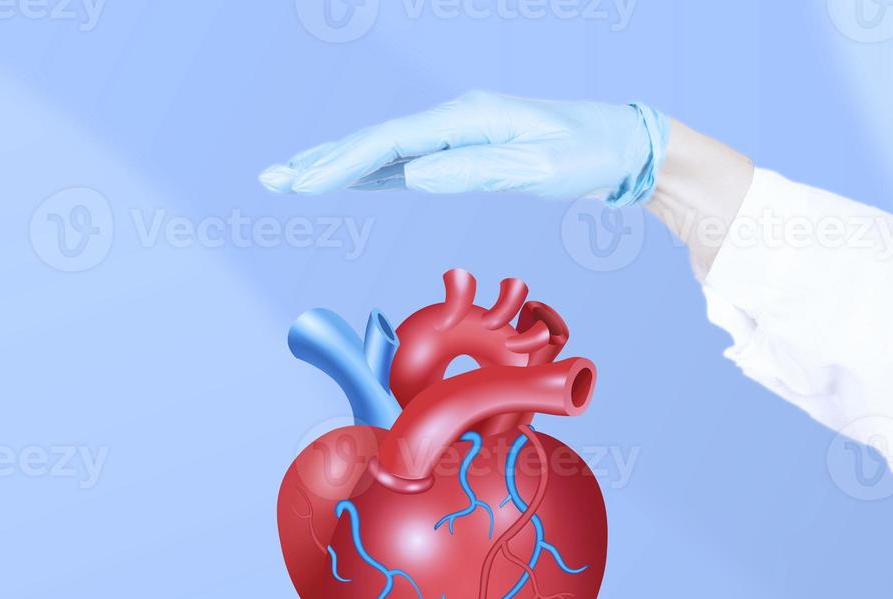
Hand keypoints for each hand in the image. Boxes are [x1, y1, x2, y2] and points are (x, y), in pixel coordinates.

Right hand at [258, 91, 668, 205]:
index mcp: (469, 119)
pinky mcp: (467, 150)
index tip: (305, 185)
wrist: (621, 145)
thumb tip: (416, 175)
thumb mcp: (539, 169)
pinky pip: (408, 160)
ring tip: (291, 179)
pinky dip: (372, 171)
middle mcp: (457, 119)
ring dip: (338, 165)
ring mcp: (459, 133)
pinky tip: (347, 180)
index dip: (344, 164)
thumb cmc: (587, 155)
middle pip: (376, 140)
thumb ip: (477, 171)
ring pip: (386, 149)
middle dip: (322, 161)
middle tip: (272, 180)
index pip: (392, 143)